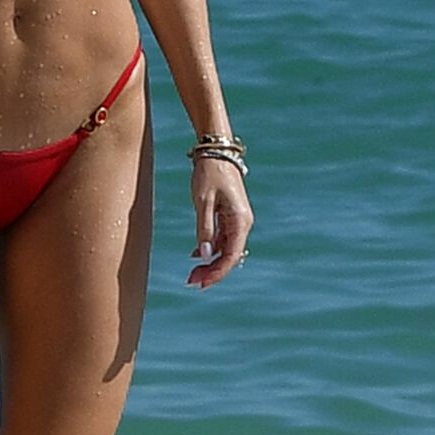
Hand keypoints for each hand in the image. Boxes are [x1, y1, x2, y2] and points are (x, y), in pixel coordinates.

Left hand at [188, 156, 253, 287]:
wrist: (215, 150)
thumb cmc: (209, 173)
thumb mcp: (203, 202)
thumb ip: (205, 229)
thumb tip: (206, 255)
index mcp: (240, 220)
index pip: (231, 256)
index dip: (217, 273)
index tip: (201, 284)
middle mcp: (243, 223)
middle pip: (230, 255)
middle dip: (212, 271)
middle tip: (191, 282)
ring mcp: (237, 219)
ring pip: (226, 249)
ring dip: (211, 261)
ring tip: (192, 273)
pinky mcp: (230, 215)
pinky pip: (223, 238)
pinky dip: (210, 247)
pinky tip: (196, 255)